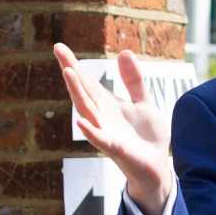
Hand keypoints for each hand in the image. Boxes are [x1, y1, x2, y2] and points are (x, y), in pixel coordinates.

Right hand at [53, 43, 172, 214]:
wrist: (157, 168)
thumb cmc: (147, 138)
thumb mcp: (143, 103)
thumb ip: (133, 81)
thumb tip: (123, 52)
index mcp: (107, 105)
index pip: (88, 82)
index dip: (73, 64)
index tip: (59, 46)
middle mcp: (102, 117)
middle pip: (83, 91)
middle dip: (71, 71)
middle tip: (58, 50)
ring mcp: (106, 133)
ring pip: (88, 111)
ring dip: (77, 93)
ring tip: (68, 72)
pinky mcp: (116, 149)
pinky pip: (101, 139)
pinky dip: (91, 130)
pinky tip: (81, 120)